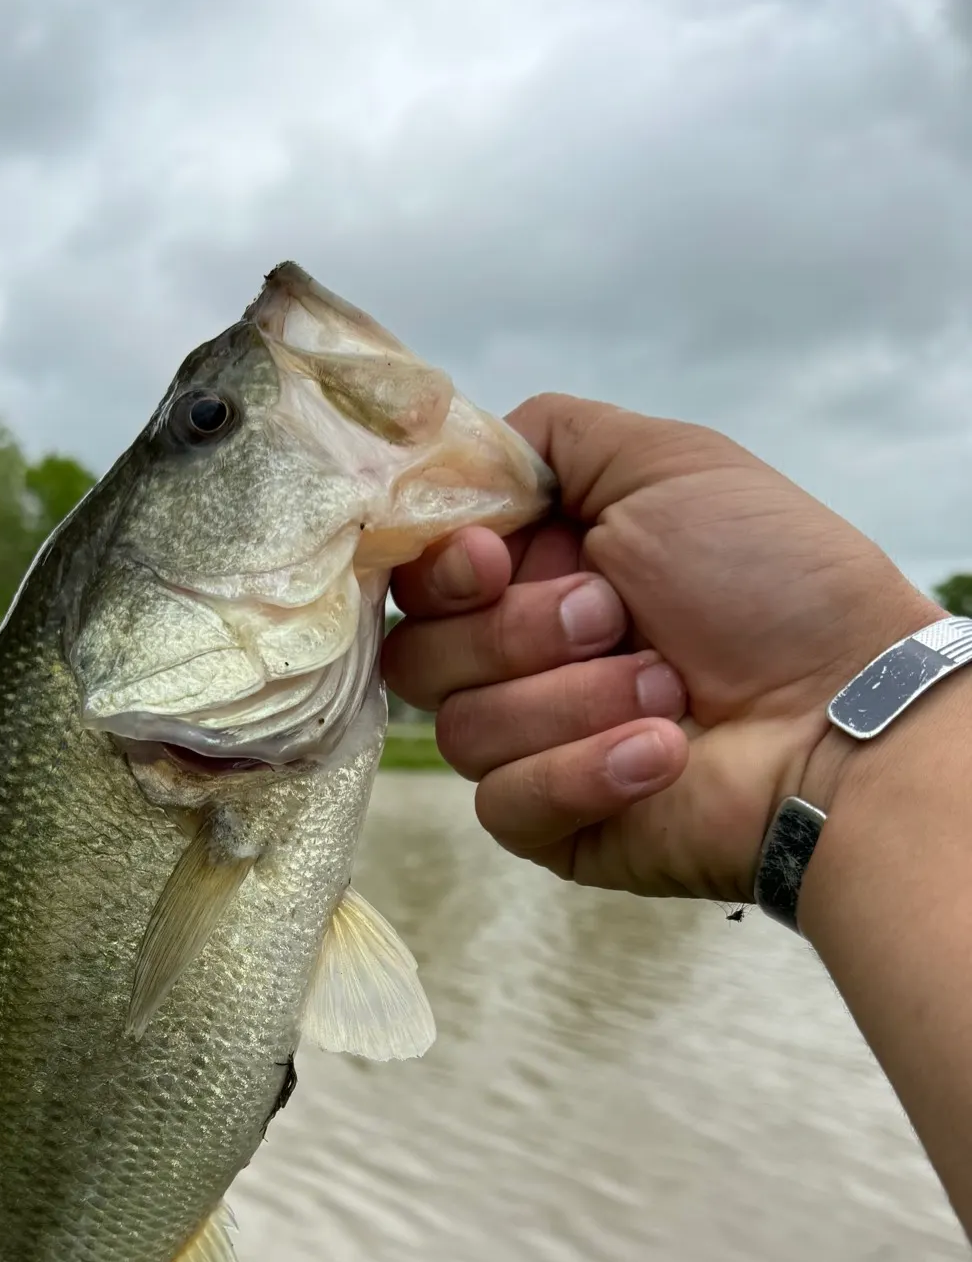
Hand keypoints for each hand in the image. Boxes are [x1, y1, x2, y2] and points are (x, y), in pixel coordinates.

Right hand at [382, 393, 940, 899]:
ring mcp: (527, 746)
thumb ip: (548, 437)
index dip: (439, 572)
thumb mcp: (666, 464)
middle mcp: (515, 659)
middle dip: (520, 634)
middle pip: (419, 656)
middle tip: (615, 618)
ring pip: (462, 731)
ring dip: (575, 701)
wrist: (847, 714)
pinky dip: (586, 772)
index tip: (490, 561)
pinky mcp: (549, 824)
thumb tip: (459, 459)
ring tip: (672, 689)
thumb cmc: (771, 582)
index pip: (414, 580)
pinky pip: (504, 803)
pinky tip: (664, 750)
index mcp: (530, 575)